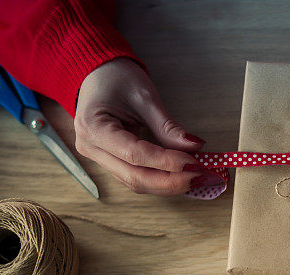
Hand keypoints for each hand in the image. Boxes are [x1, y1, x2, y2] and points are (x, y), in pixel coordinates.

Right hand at [74, 58, 219, 195]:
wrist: (97, 74)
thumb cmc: (116, 78)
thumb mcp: (144, 97)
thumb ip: (167, 126)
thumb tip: (195, 146)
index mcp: (92, 127)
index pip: (134, 154)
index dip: (166, 162)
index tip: (194, 163)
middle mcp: (90, 148)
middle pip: (134, 177)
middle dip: (170, 181)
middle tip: (199, 177)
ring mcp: (98, 158)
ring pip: (135, 182)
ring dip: (167, 184)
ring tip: (195, 178)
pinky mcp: (110, 162)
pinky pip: (136, 177)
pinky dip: (160, 179)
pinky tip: (181, 177)